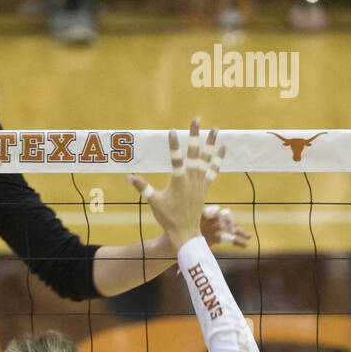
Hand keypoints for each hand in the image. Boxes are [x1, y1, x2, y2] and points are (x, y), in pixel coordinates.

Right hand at [128, 120, 225, 248]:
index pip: (177, 159)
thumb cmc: (168, 217)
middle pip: (195, 154)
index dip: (174, 145)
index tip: (173, 131)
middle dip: (195, 136)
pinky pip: (214, 170)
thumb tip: (128, 177)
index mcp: (179, 182)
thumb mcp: (153, 201)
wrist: (185, 231)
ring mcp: (200, 183)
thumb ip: (142, 187)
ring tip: (215, 129)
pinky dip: (218, 159)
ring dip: (211, 144)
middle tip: (197, 120)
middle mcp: (192, 180)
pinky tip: (222, 148)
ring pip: (207, 159)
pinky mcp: (205, 187)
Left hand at [156, 202, 250, 255]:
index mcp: (199, 212)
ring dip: (238, 230)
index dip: (218, 214)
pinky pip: (228, 239)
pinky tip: (245, 245)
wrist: (169, 245)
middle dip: (230, 221)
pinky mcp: (214, 238)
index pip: (213, 210)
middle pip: (224, 215)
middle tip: (232, 229)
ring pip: (229, 227)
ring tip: (247, 236)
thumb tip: (185, 222)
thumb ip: (181, 226)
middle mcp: (208, 218)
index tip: (220, 220)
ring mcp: (212, 228)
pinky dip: (236, 241)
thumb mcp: (174, 228)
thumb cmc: (170, 234)